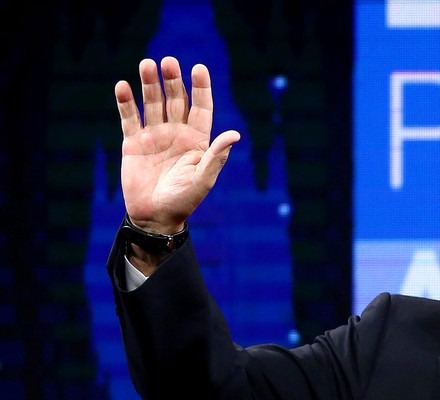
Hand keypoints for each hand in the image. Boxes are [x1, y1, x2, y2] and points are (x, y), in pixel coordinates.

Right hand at [115, 56, 239, 232]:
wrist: (155, 216)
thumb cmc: (184, 200)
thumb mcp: (203, 179)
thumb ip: (216, 156)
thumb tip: (235, 134)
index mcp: (198, 140)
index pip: (201, 108)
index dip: (200, 88)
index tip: (198, 68)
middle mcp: (177, 133)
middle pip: (175, 100)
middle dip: (173, 81)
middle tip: (169, 62)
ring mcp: (154, 136)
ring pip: (152, 104)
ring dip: (149, 84)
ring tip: (146, 64)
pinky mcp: (133, 142)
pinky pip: (129, 118)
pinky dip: (126, 102)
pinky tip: (123, 86)